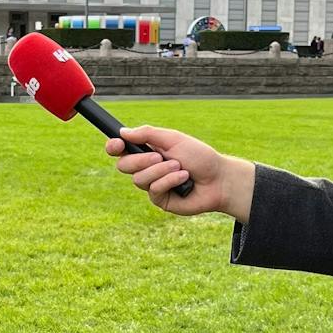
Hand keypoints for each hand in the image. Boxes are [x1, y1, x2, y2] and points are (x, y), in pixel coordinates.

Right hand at [102, 124, 255, 220]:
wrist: (218, 179)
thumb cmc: (199, 157)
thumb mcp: (173, 139)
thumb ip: (148, 134)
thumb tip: (123, 132)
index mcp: (148, 150)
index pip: (122, 150)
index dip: (114, 147)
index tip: (116, 144)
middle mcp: (147, 168)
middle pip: (124, 165)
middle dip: (141, 160)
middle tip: (160, 157)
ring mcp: (152, 185)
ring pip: (138, 179)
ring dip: (160, 171)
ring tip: (180, 168)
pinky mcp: (160, 199)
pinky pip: (153, 190)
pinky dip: (169, 181)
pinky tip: (184, 179)